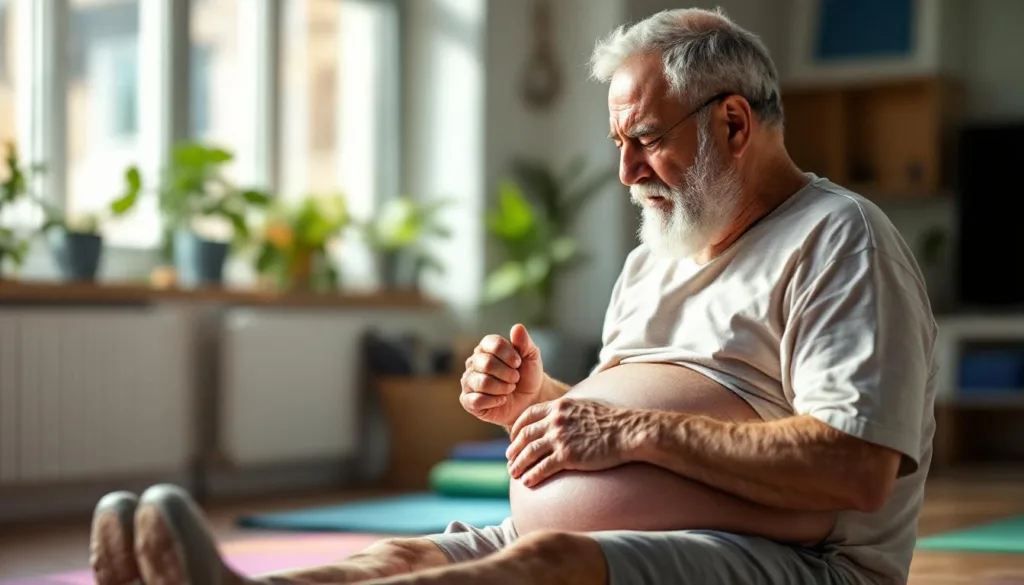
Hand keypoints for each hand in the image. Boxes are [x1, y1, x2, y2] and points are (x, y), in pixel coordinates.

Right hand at [460, 324, 544, 427]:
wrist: (530, 399)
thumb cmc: (528, 375)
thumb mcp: (532, 356)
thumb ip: (524, 342)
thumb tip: (517, 327)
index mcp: (485, 347)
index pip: (493, 344)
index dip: (509, 355)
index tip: (518, 363)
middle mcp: (473, 362)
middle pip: (487, 364)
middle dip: (508, 374)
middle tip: (515, 378)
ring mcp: (468, 381)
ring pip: (482, 382)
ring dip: (502, 388)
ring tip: (509, 389)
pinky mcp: (467, 400)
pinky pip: (476, 400)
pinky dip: (494, 401)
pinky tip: (501, 400)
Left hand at [505, 397, 641, 486]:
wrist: (627, 432)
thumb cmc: (611, 421)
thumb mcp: (584, 407)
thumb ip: (568, 411)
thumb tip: (561, 417)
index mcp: (558, 407)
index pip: (528, 416)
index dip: (516, 428)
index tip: (513, 438)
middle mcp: (555, 420)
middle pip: (524, 435)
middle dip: (513, 449)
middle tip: (509, 459)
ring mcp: (560, 438)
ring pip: (529, 453)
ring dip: (518, 464)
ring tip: (514, 473)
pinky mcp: (567, 456)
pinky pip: (542, 468)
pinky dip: (532, 475)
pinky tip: (527, 482)